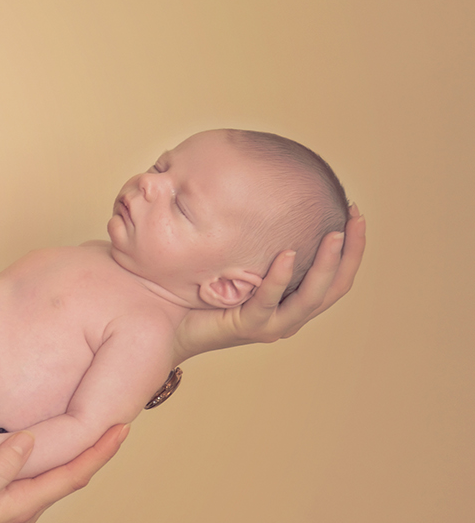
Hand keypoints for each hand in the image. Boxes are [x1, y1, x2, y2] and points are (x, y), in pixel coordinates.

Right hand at [0, 425, 127, 522]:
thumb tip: (29, 441)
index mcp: (22, 504)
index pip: (72, 475)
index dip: (99, 452)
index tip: (121, 429)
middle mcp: (26, 510)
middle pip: (70, 478)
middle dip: (95, 453)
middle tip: (115, 425)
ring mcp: (14, 510)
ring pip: (55, 481)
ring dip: (76, 458)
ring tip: (89, 434)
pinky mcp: (0, 506)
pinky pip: (37, 482)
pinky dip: (53, 464)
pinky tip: (47, 453)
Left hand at [174, 206, 366, 362]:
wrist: (167, 324)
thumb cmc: (201, 291)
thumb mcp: (238, 263)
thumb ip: (255, 243)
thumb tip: (262, 195)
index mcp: (293, 302)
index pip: (336, 277)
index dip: (352, 248)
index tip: (356, 213)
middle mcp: (290, 316)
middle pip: (336, 286)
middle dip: (350, 251)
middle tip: (355, 218)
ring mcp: (271, 325)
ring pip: (311, 297)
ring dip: (326, 263)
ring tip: (334, 233)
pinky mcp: (247, 327)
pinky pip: (269, 301)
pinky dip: (281, 278)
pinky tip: (287, 254)